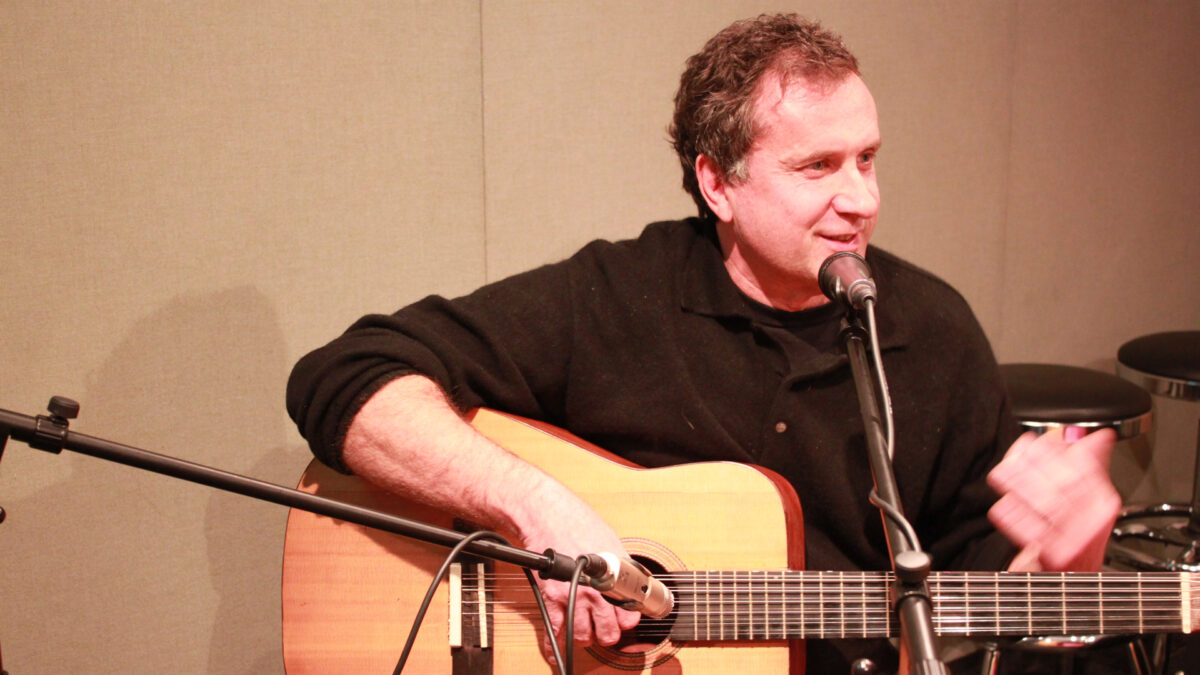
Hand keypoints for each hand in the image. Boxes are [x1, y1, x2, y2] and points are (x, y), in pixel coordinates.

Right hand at [513, 491, 640, 662]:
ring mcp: (572, 597)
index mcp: (613, 576)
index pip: (629, 616)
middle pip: (608, 633)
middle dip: (608, 634)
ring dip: (585, 637)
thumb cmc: (577, 520)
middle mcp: (595, 591)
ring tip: (585, 630)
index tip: (624, 619)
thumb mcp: (611, 540)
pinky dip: (554, 647)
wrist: (545, 513)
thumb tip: (632, 577)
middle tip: (605, 627)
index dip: (628, 621)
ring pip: (583, 637)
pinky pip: (554, 631)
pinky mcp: (551, 598)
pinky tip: (556, 651)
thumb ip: (622, 564)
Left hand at [987, 427, 1119, 571]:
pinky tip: (1004, 504)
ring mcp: (1075, 540)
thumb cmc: (1076, 536)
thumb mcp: (1093, 499)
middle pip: (1062, 481)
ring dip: (1019, 482)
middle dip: (1035, 461)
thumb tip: (1094, 435)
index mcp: (1105, 503)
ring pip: (1043, 500)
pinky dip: (1012, 513)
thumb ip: (1093, 466)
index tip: (1040, 437)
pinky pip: (1028, 528)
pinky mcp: (1053, 557)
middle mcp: (1094, 522)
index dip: (1058, 448)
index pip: (1084, 466)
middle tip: (1021, 450)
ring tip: (1005, 474)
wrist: (1070, 583)